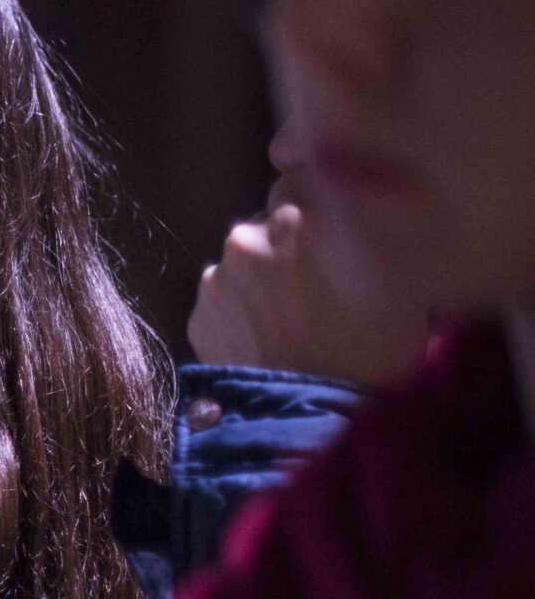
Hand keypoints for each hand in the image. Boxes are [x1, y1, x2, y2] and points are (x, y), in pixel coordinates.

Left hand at [186, 196, 423, 385]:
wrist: (309, 421)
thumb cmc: (373, 354)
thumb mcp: (402, 283)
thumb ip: (372, 232)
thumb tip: (362, 210)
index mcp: (307, 217)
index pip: (303, 177)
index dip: (319, 201)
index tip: (332, 225)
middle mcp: (253, 235)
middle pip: (271, 217)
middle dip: (291, 238)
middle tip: (318, 279)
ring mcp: (219, 274)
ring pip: (243, 256)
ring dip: (263, 273)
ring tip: (294, 315)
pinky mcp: (198, 310)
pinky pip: (222, 294)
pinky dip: (240, 306)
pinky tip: (267, 336)